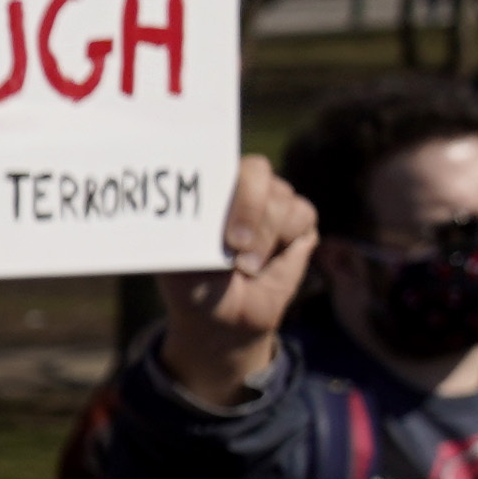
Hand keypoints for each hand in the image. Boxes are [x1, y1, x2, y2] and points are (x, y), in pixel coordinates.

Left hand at [152, 155, 315, 408]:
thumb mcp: (176, 260)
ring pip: (281, 197)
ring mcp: (273, 201)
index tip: (216, 216)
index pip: (216, 159)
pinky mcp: (298, 222)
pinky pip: (301, 215)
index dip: (221, 179)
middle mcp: (242, 187)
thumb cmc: (193, 284)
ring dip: (262, 237)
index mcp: (207, 188)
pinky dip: (282, 241)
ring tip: (243, 266)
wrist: (223, 319)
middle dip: (247, 207)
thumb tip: (177, 207)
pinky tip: (264, 262)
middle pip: (256, 170)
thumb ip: (181, 231)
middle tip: (233, 244)